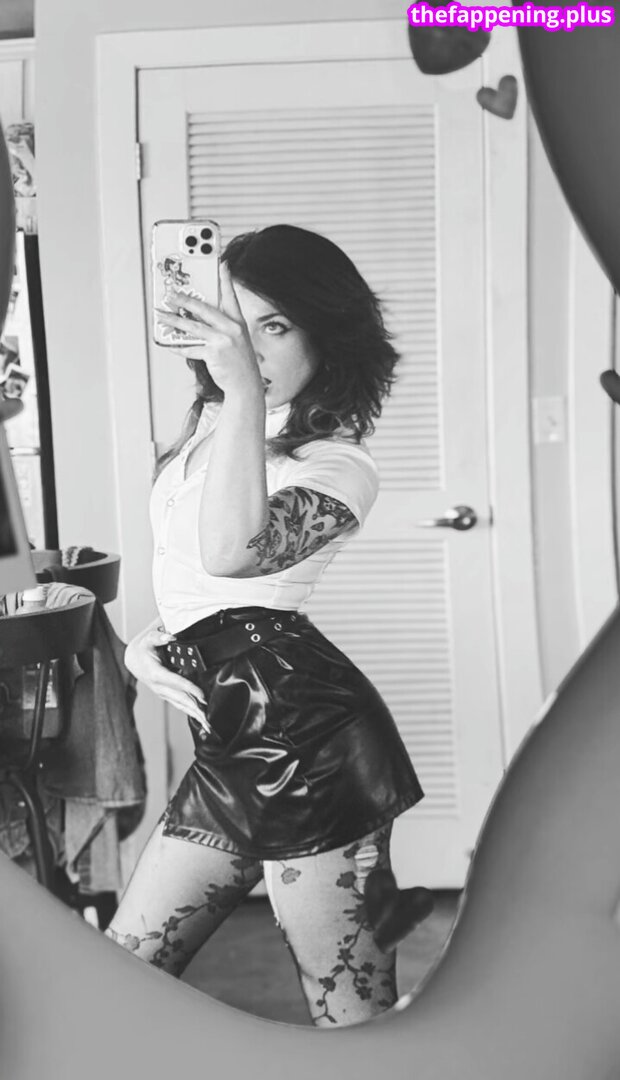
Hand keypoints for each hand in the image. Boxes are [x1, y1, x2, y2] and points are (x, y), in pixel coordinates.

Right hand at [124, 624, 208, 730]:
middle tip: (208, 719)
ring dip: (194, 715)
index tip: (202, 695)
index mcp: (155, 673)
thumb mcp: (149, 638)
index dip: (189, 688)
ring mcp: (162, 692)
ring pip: (180, 705)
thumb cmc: (143, 648)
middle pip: (180, 699)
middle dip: (195, 709)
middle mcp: (159, 686)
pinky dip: (190, 712)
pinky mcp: (165, 694)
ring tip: (207, 725)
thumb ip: (159, 636)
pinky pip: (179, 704)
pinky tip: (200, 719)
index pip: (175, 682)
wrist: (133, 659)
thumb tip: (170, 637)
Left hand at [156, 264, 262, 397]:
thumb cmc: (240, 364)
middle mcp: (232, 329)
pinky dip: (178, 346)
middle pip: (204, 309)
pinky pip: (191, 348)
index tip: (221, 264)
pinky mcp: (213, 354)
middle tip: (170, 294)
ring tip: (161, 315)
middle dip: (184, 300)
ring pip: (193, 327)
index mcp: (238, 323)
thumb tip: (198, 319)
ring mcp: (223, 341)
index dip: (226, 280)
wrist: (246, 385)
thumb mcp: (237, 341)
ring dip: (174, 320)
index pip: (231, 296)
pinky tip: (169, 344)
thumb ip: (222, 328)